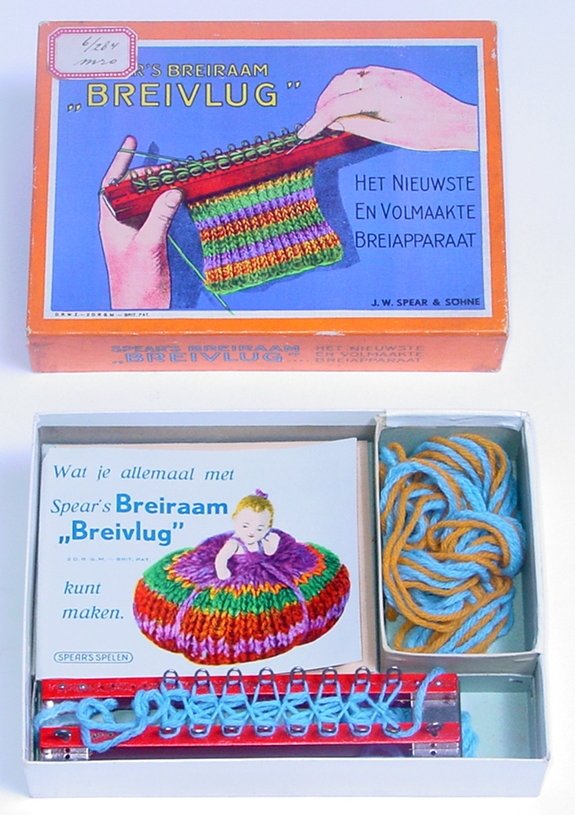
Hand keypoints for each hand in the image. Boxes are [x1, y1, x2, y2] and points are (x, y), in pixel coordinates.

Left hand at [99, 136, 182, 308]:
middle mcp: (122, 223)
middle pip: (133, 190)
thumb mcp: (147, 245)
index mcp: (112, 221)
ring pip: (147, 202)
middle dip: (148, 176)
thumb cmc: (135, 282)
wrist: (141, 309)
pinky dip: (168, 205)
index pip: (113, 184)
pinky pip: (159, 215)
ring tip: (175, 178)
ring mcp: (137, 232)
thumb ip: (160, 216)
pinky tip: (178, 198)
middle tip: (168, 168)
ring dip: (160, 189)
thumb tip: (172, 192)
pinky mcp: (151, 241)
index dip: (121, 162)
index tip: (131, 143)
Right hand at [298, 66, 477, 151]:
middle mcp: (384, 78)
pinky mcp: (396, 76)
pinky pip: (365, 76)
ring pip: (351, 76)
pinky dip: (350, 87)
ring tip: (329, 115)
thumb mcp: (389, 135)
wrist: (457, 122)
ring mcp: (390, 74)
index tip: (304, 132)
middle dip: (323, 103)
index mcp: (381, 95)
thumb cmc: (427, 134)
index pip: (339, 104)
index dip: (318, 119)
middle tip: (315, 124)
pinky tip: (348, 103)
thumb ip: (359, 124)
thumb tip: (336, 121)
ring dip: (335, 93)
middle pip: (340, 85)